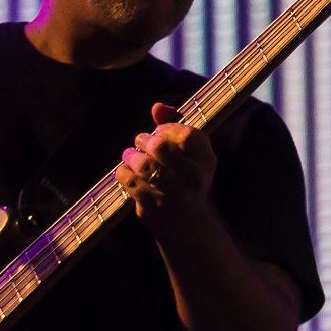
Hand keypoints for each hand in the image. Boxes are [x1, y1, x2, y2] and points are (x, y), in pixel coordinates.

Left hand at [118, 102, 217, 229]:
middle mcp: (195, 178)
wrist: (187, 223)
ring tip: (130, 155)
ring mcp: (174, 195)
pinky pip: (130, 182)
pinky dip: (123, 172)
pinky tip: (126, 171)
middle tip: (140, 141)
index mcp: (207, 161)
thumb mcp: (188, 152)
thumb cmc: (185, 178)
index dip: (168, 128)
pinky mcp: (154, 207)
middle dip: (144, 140)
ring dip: (132, 156)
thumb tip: (157, 107)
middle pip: (161, 148)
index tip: (159, 131)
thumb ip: (174, 124)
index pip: (187, 134)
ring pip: (144, 166)